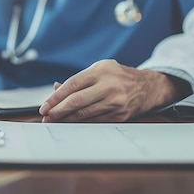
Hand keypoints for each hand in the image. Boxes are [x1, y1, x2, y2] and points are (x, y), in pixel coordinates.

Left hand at [39, 60, 178, 122]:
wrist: (148, 87)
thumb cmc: (118, 76)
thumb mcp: (99, 69)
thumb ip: (78, 79)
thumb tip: (56, 89)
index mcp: (101, 71)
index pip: (72, 85)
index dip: (56, 97)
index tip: (44, 106)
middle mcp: (109, 86)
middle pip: (76, 101)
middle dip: (57, 111)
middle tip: (46, 116)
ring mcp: (115, 102)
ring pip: (84, 114)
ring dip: (66, 119)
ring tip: (54, 121)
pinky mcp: (119, 115)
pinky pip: (94, 121)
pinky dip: (79, 123)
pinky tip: (69, 123)